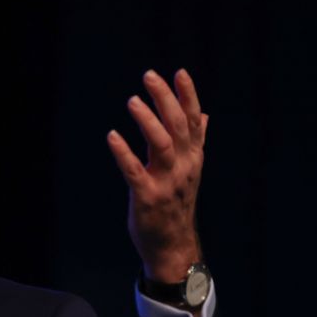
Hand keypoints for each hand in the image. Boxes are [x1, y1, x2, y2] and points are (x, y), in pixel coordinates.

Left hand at [106, 69, 206, 283]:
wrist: (172, 245)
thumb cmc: (176, 203)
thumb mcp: (190, 170)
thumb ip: (195, 141)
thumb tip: (204, 115)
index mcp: (193, 158)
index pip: (194, 121)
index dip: (188, 96)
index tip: (179, 72)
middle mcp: (184, 167)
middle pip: (178, 126)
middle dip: (165, 99)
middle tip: (149, 76)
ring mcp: (166, 182)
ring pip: (161, 145)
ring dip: (147, 121)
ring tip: (132, 101)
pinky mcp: (147, 197)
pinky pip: (134, 171)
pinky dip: (123, 152)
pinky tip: (111, 136)